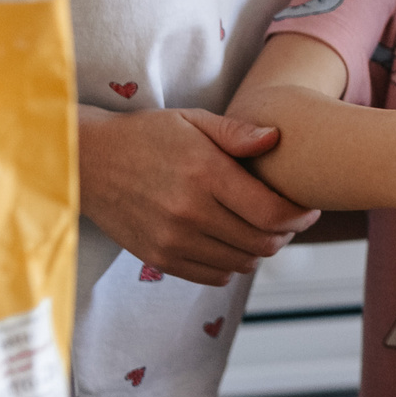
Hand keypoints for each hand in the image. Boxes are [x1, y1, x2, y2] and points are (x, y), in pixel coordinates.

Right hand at [78, 106, 320, 286]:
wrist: (87, 163)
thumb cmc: (146, 136)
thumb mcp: (192, 120)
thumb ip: (236, 132)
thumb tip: (277, 140)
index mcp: (204, 174)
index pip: (272, 212)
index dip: (300, 217)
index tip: (308, 210)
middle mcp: (189, 212)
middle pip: (262, 242)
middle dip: (286, 234)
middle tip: (290, 220)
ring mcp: (172, 240)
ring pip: (242, 262)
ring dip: (261, 250)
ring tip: (262, 229)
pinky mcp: (158, 258)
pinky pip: (214, 276)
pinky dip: (232, 264)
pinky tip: (232, 241)